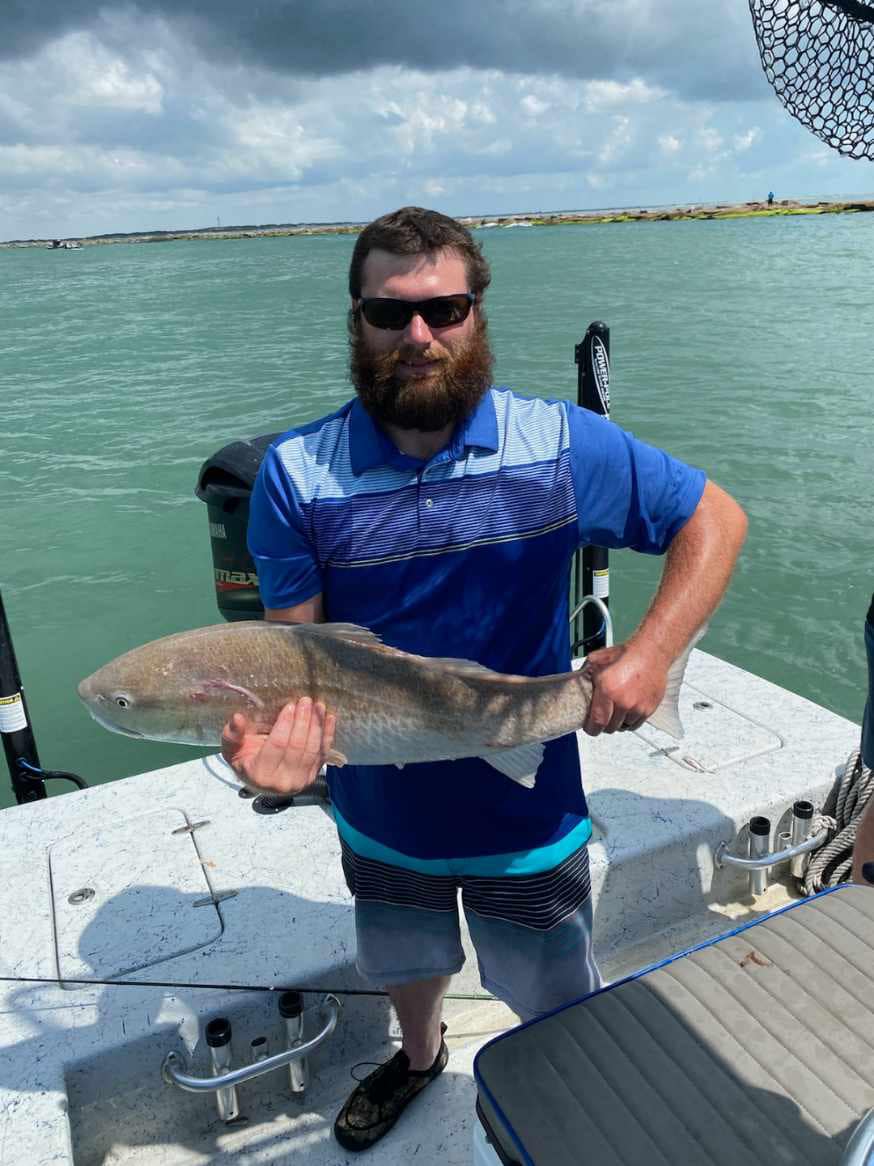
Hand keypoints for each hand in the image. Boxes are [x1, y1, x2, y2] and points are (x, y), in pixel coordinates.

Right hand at [221, 697, 336, 795]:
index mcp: (260, 774)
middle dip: (303, 721)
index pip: (277, 745)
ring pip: (312, 750)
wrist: (261, 780)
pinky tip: (329, 718)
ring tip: (317, 705)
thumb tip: (237, 717)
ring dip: (316, 725)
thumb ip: (232, 735)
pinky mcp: (313, 776)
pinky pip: (322, 753)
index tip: (290, 705)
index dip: (285, 724)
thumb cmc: (245, 760)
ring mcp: (300, 780)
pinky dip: (327, 734)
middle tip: (305, 700)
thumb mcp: (232, 749)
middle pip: (297, 747)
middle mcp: (283, 782)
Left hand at [582, 641, 669, 736]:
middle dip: (603, 724)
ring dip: (618, 722)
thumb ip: (584, 675)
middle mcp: (623, 701)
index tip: (589, 727)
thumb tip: (575, 685)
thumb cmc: (626, 655)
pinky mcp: (649, 709)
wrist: (650, 652)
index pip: (596, 722)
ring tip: (616, 711)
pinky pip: (635, 724)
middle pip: (609, 727)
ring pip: (623, 727)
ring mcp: (637, 707)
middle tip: (602, 717)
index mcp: (608, 690)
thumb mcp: (597, 661)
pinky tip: (627, 711)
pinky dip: (630, 721)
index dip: (591, 728)